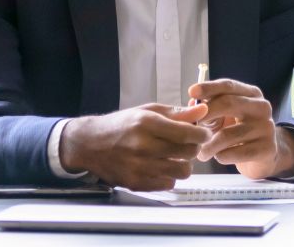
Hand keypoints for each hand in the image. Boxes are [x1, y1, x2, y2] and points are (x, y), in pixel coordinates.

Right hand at [60, 103, 211, 190]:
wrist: (89, 144)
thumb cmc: (120, 125)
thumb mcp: (146, 112)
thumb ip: (176, 113)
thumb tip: (202, 109)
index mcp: (146, 124)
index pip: (186, 133)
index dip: (201, 134)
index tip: (204, 133)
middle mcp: (142, 146)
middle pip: (188, 153)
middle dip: (193, 147)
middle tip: (187, 144)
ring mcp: (139, 167)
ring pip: (182, 171)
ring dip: (183, 164)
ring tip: (174, 157)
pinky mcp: (136, 183)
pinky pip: (168, 184)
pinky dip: (169, 176)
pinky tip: (160, 166)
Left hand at [188, 79, 292, 178]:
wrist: (265, 156)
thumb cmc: (240, 132)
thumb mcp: (227, 116)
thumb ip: (210, 108)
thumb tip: (192, 105)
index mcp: (251, 94)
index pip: (228, 85)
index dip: (209, 88)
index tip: (192, 91)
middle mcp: (262, 107)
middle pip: (228, 103)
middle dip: (205, 114)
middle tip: (191, 127)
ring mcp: (266, 128)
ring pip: (227, 135)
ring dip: (208, 145)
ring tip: (200, 153)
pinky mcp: (266, 148)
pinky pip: (234, 153)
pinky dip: (221, 157)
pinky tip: (219, 157)